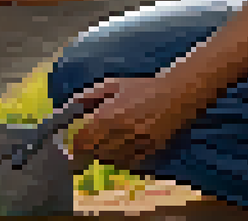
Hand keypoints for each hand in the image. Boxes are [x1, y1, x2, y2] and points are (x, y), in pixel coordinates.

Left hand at [66, 77, 200, 169]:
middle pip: (95, 151)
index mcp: (108, 116)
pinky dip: (121, 159)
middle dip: (89, 148)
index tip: (72, 143)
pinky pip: (129, 162)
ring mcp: (137, 145)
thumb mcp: (113, 85)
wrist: (177, 95)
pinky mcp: (150, 152)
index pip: (83, 139)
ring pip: (111, 159)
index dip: (75, 143)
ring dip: (104, 153)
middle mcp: (121, 133)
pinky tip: (121, 149)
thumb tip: (71, 104)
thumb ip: (90, 96)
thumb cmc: (143, 88)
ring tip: (106, 143)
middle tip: (87, 143)